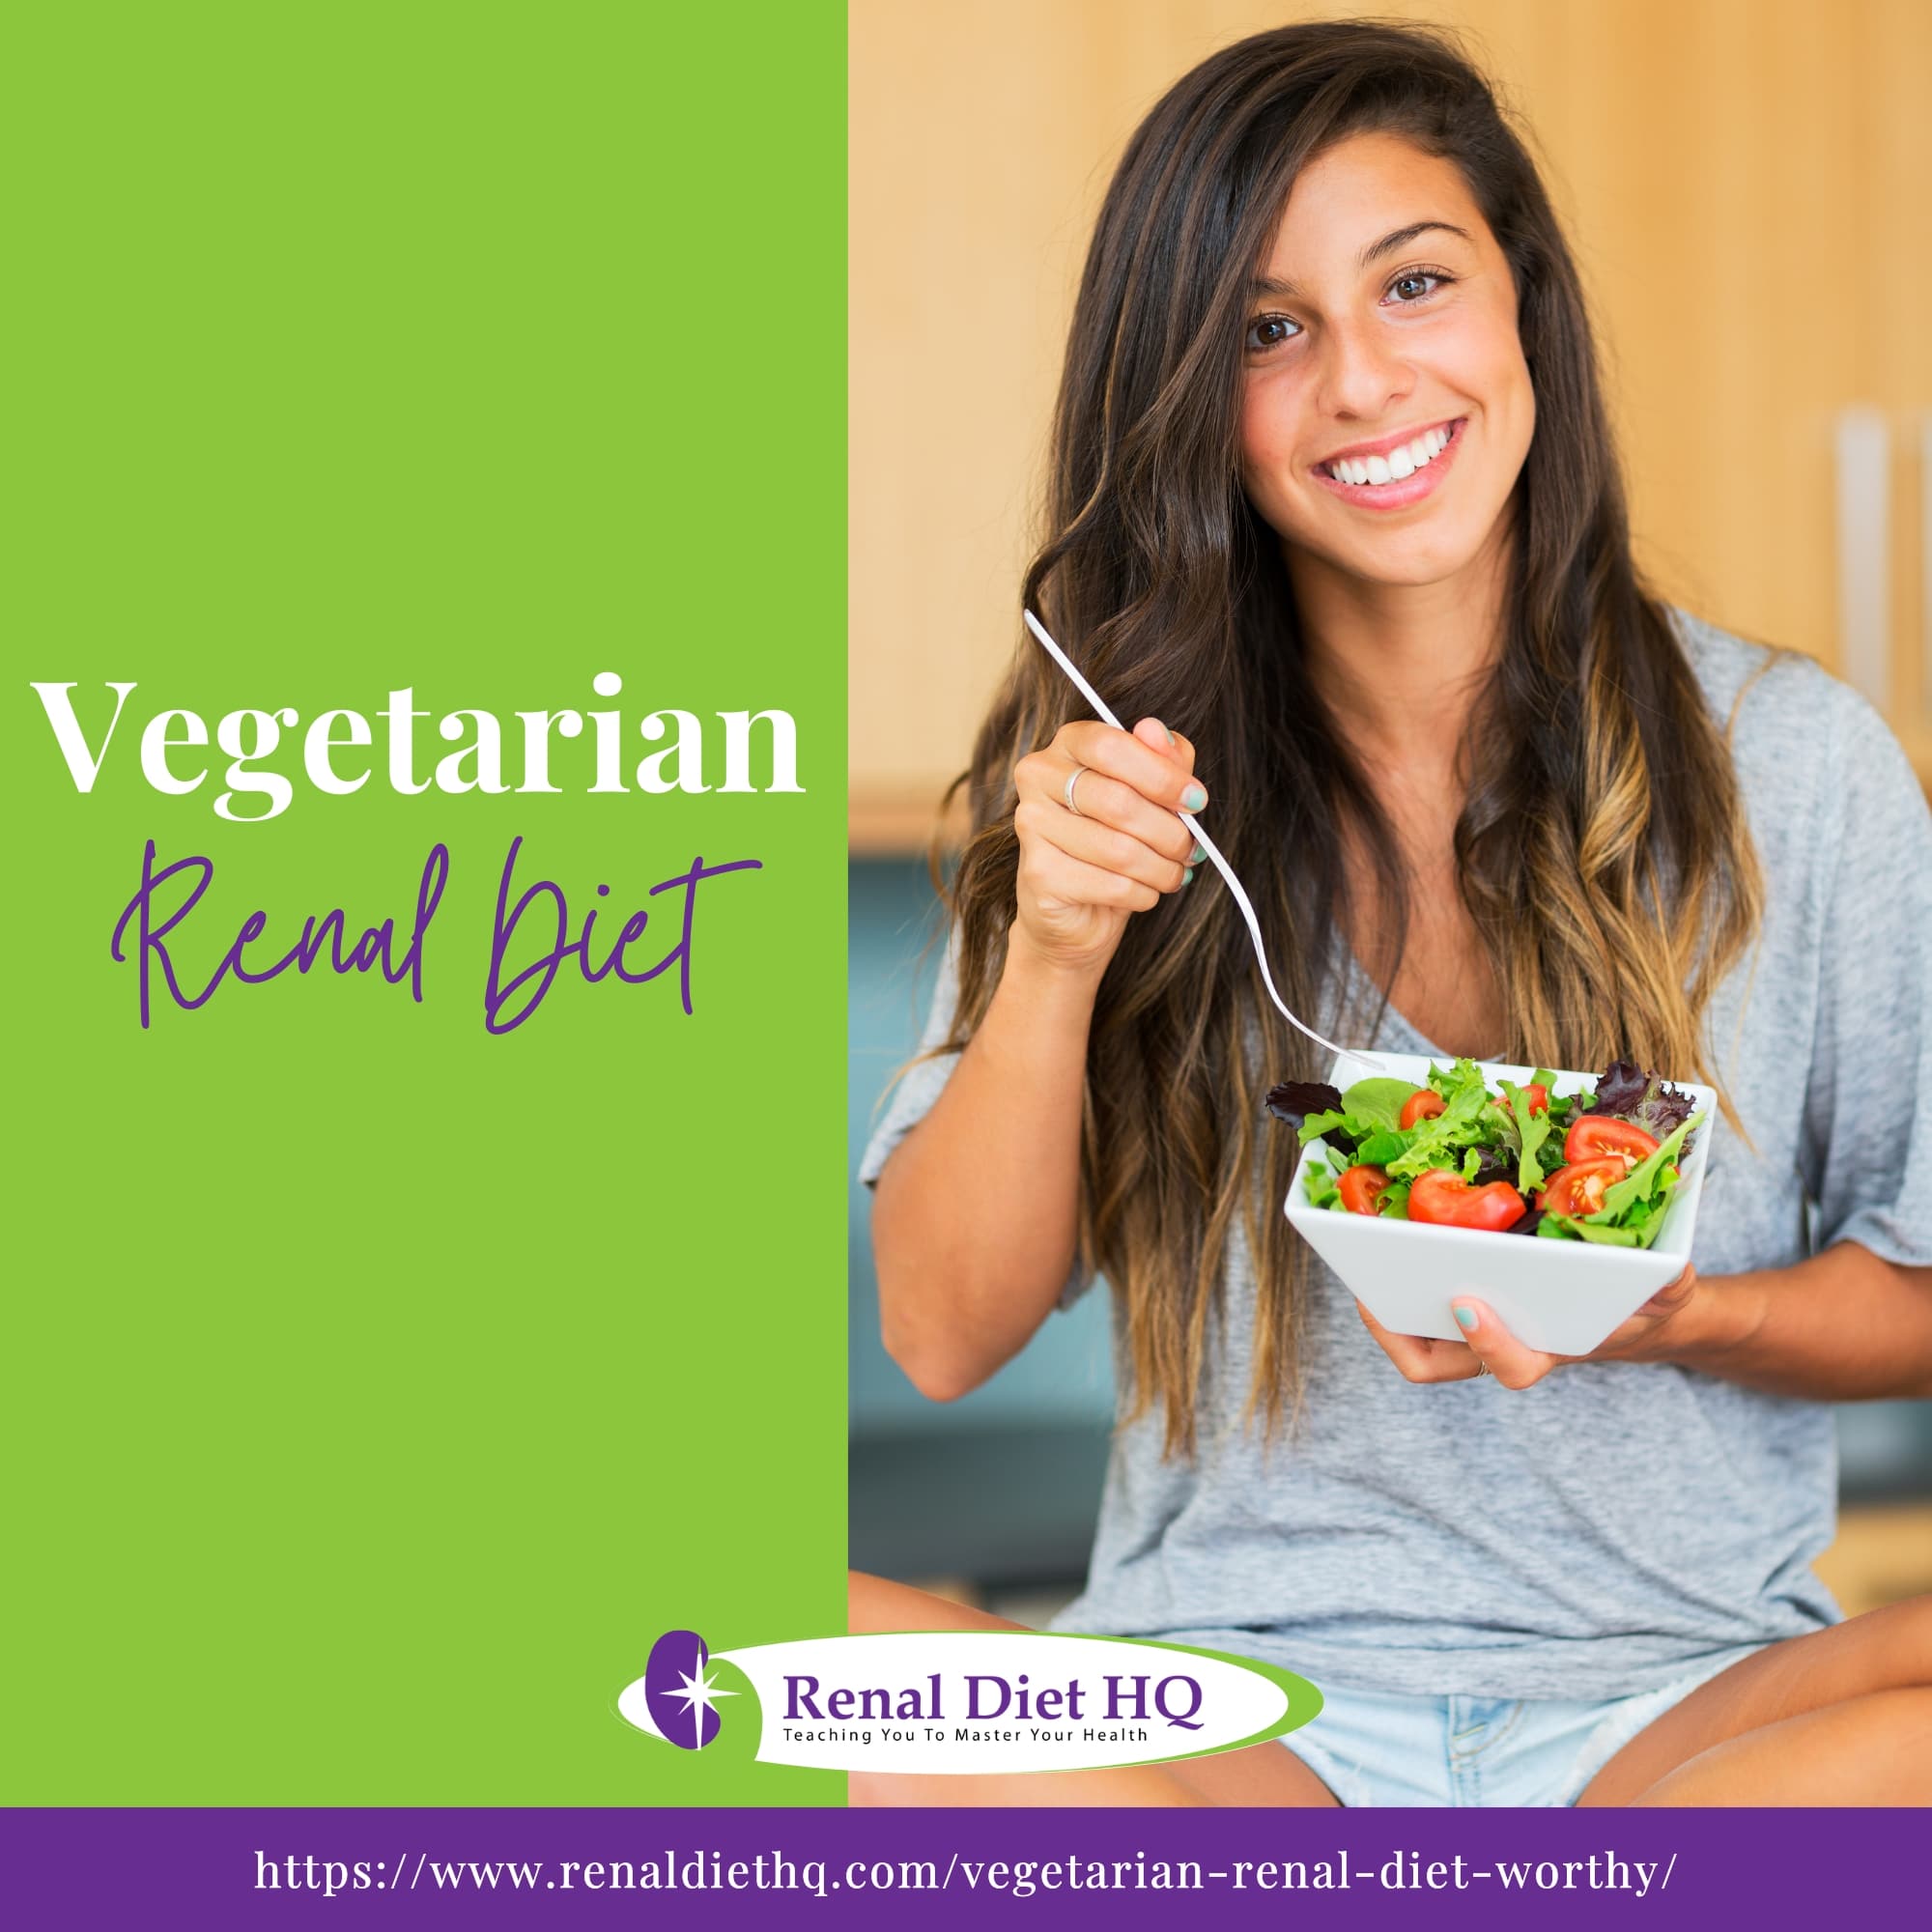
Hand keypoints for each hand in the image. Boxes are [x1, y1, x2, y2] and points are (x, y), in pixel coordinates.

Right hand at [1009, 716, 1205, 975]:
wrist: (1074, 908)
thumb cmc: (1114, 838)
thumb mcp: (1148, 792)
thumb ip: (1161, 759)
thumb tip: (1158, 732)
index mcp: (1066, 745)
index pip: (1111, 746)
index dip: (1162, 775)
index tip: (1196, 800)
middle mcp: (1038, 778)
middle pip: (1118, 801)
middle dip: (1169, 831)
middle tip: (1191, 848)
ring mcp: (1032, 825)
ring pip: (1119, 849)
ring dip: (1162, 868)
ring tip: (1174, 873)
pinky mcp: (1039, 874)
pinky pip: (1113, 885)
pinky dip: (1144, 894)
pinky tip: (1144, 892)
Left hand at [1355, 1265, 1701, 1388]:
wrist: (1624, 1303)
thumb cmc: (1638, 1301)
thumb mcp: (1665, 1293)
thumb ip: (1669, 1284)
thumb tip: (1672, 1269)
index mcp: (1547, 1347)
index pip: (1514, 1368)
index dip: (1490, 1345)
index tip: (1471, 1304)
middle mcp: (1496, 1340)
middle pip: (1432, 1362)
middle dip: (1396, 1332)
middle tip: (1370, 1290)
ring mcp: (1468, 1321)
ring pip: (1407, 1331)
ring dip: (1377, 1300)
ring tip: (1353, 1247)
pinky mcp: (1453, 1287)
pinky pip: (1409, 1291)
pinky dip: (1390, 1265)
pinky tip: (1377, 1217)